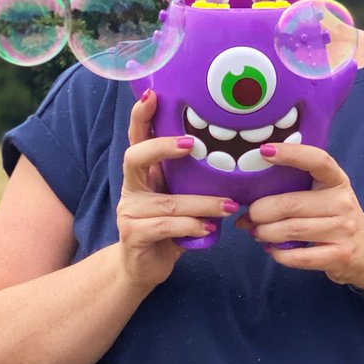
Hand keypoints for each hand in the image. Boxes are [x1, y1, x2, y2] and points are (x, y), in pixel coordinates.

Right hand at [118, 91, 237, 287]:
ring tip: (230, 206)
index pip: (137, 138)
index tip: (153, 96)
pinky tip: (208, 229)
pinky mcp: (134, 236)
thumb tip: (233, 157)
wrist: (144, 268)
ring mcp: (129, 212)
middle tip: (191, 144)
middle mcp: (131, 188)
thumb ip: (192, 180)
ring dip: (202, 203)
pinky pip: (166, 227)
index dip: (141, 116)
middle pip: (135, 157)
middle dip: (161, 147)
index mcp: (142, 173)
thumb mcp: (180, 198)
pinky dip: (191, 227)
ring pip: (167, 202)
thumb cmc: (170, 228)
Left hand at [236, 142, 363, 286]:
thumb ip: (296, 191)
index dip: (291, 153)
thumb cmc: (336, 218)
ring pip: (292, 230)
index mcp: (337, 181)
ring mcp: (343, 230)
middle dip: (261, 211)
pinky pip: (299, 256)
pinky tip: (272, 249)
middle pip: (291, 204)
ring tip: (256, 232)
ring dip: (266, 232)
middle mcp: (343, 203)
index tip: (264, 151)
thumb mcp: (326, 196)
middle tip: (250, 216)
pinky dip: (278, 254)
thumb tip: (249, 201)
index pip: (318, 160)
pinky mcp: (339, 256)